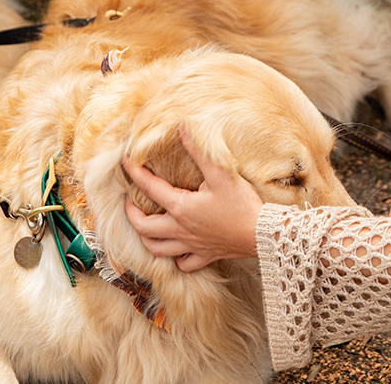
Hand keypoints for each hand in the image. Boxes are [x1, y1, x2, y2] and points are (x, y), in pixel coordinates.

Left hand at [121, 124, 264, 271]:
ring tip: (144, 225)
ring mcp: (192, 246)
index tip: (125, 162)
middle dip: (131, 213)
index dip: (134, 173)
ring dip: (146, 238)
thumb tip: (182, 128)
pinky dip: (175, 258)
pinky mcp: (206, 256)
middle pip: (144, 227)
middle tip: (129, 200)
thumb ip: (198, 151)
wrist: (265, 235)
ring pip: (158, 249)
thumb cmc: (243, 204)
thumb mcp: (221, 174)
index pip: (149, 188)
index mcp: (181, 208)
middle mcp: (181, 229)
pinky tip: (177, 248)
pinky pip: (183, 263)